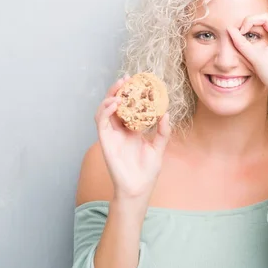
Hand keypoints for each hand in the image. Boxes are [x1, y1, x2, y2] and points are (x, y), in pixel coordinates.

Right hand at [94, 75, 170, 201]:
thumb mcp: (159, 147)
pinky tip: (114, 104)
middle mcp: (119, 130)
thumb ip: (162, 131)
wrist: (139, 188)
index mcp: (131, 130)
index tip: (138, 81)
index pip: (128, 107)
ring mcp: (111, 135)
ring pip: (104, 111)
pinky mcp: (105, 142)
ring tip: (119, 90)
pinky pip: (101, 123)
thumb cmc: (147, 171)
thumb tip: (166, 113)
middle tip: (126, 79)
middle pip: (114, 105)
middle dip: (118, 90)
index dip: (130, 94)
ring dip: (109, 98)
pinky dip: (105, 111)